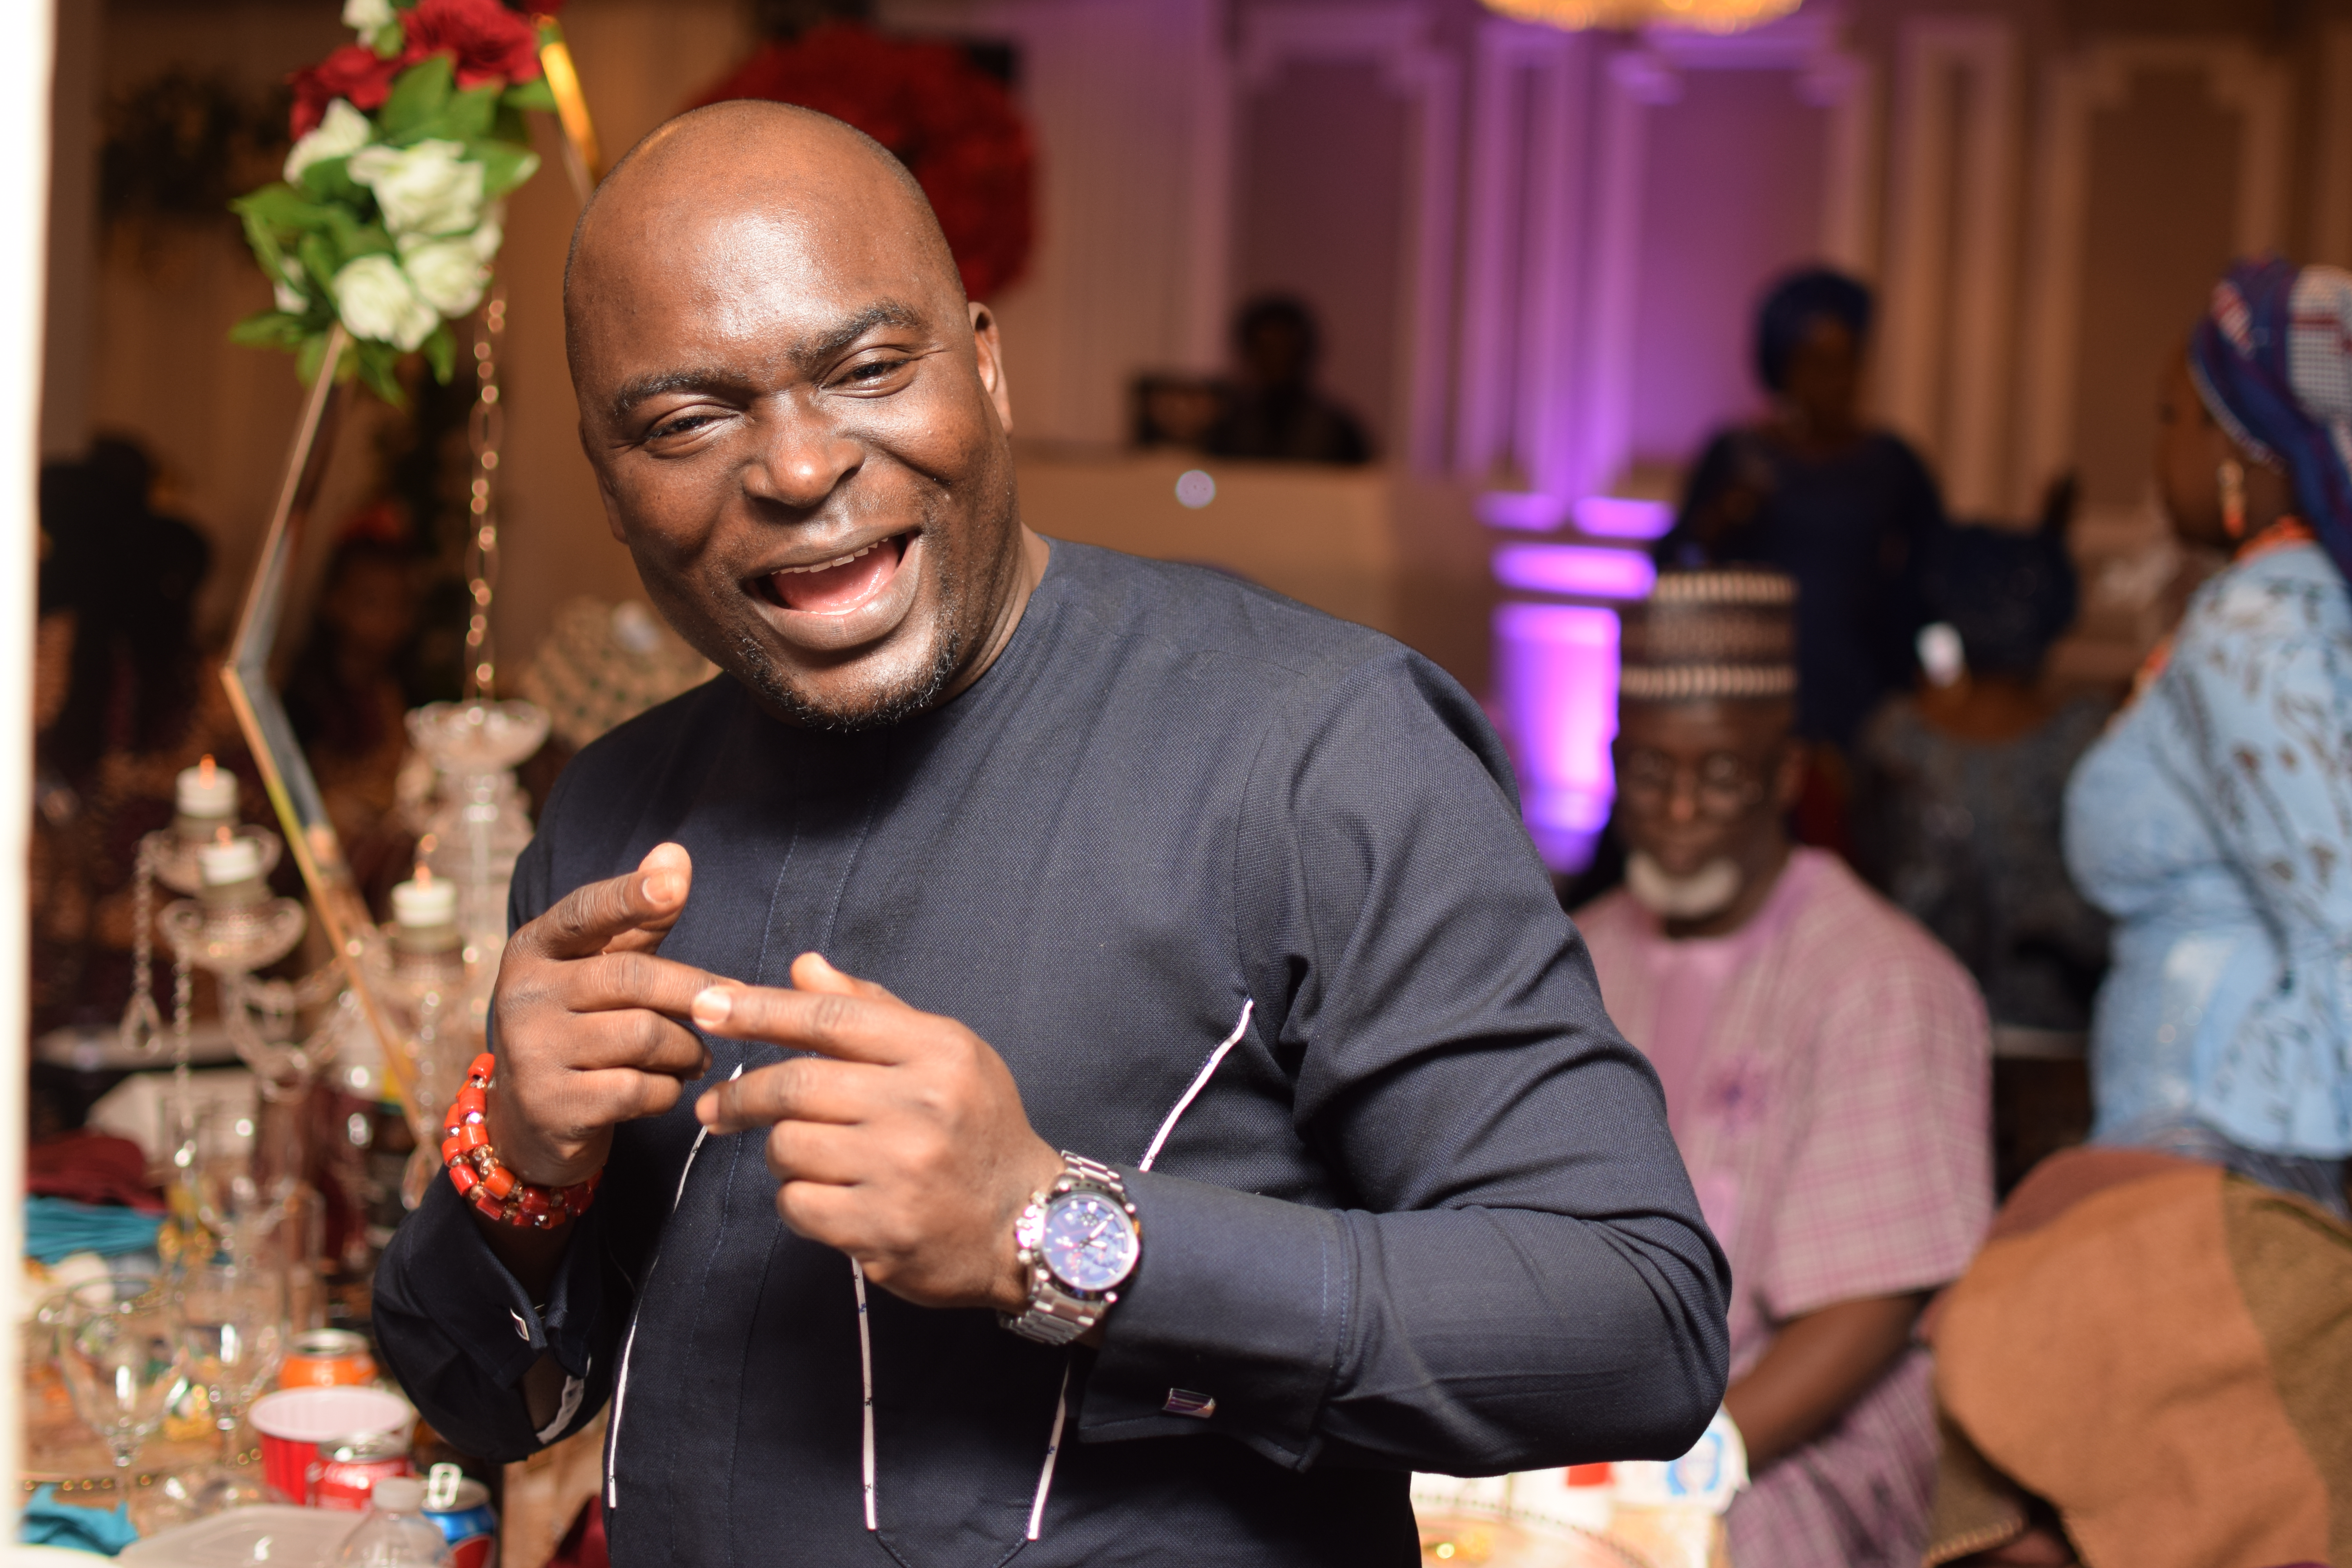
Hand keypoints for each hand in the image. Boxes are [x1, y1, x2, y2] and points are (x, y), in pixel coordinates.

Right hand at [487, 843, 718, 1186]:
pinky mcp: (551, 1105)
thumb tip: (675, 853)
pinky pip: (638, 1090)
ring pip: (644, 1035)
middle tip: (737, 1003)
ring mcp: (531, 1051)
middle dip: (695, 991)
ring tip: (699, 1055)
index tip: (674, 883)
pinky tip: (669, 1087)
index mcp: (533, 949)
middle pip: (633, 978)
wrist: (528, 1121)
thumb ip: (637, 919)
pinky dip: (668, 1090)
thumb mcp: (596, 969)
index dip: (630, 896)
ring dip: (687, 1048)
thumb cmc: (578, 1027)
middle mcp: (523, 994)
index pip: (584, 913)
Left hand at [691, 953, 1061, 1312]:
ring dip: (781, 1153)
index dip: (758, 1010)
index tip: (706, 1007)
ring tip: (810, 1158)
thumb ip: (871, 1011)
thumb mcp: (945, 1054)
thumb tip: (804, 967)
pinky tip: (828, 1198)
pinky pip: (798, 1204)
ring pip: (788, 1147)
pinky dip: (796, 1200)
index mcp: (939, 1051)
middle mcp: (923, 1105)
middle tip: (714, 1109)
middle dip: (742, 1096)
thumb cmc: (977, 1127)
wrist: (1026, 1223)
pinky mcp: (885, 1229)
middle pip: (796, 1085)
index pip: (829, 1018)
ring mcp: (904, 1170)